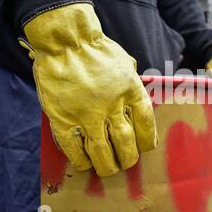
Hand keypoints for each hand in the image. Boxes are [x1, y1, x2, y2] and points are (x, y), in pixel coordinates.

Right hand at [20, 3, 157, 176]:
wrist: (66, 41)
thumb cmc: (98, 50)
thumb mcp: (126, 64)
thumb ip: (133, 85)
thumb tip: (137, 104)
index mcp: (132, 91)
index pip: (146, 125)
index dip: (148, 141)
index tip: (146, 148)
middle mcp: (112, 106)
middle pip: (126, 143)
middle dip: (128, 159)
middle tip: (126, 163)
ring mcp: (87, 114)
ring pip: (101, 151)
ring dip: (107, 166)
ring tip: (107, 170)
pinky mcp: (63, 118)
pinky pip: (73, 148)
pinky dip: (80, 160)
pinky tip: (84, 163)